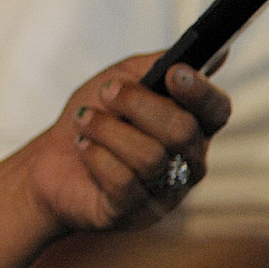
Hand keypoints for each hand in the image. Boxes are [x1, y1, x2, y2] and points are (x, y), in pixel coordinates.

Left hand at [8, 55, 230, 238]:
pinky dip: (95, 156)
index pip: (216, 110)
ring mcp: (166, 192)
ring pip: (149, 156)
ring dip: (106, 129)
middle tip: (106, 92)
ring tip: (84, 122)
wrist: (50, 160)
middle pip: (182, 131)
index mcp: (192, 125)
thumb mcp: (120, 80)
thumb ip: (159, 65)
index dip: (200, 92)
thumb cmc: (93, 117)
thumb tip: (218, 53)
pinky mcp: (137, 213)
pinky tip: (84, 148)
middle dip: (136, 104)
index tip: (174, 72)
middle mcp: (188, 161)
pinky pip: (122, 181)